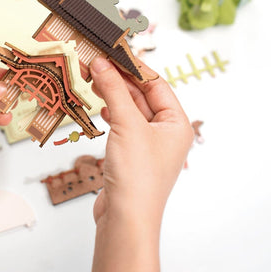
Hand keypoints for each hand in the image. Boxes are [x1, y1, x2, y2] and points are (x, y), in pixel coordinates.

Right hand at [86, 57, 193, 271]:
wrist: (125, 220)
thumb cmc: (137, 176)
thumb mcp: (126, 124)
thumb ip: (113, 90)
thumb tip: (101, 62)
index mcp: (177, 123)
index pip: (156, 84)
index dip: (134, 66)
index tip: (112, 51)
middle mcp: (166, 133)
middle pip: (142, 95)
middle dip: (119, 80)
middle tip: (96, 62)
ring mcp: (149, 145)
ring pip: (130, 110)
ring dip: (112, 95)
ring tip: (93, 79)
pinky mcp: (132, 155)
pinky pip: (122, 125)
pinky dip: (111, 113)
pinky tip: (100, 108)